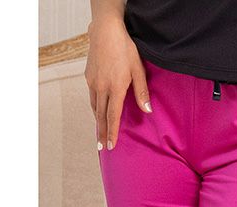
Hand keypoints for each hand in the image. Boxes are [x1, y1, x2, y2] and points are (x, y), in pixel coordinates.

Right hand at [84, 17, 150, 150]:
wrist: (105, 30)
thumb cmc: (124, 48)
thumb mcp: (138, 69)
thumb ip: (142, 92)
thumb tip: (148, 111)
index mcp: (115, 88)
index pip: (113, 116)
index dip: (112, 132)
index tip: (111, 145)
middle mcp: (101, 88)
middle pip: (101, 116)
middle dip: (102, 133)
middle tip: (102, 147)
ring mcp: (93, 83)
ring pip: (95, 108)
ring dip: (98, 122)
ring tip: (99, 134)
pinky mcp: (89, 77)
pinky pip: (92, 98)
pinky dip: (95, 109)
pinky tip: (98, 113)